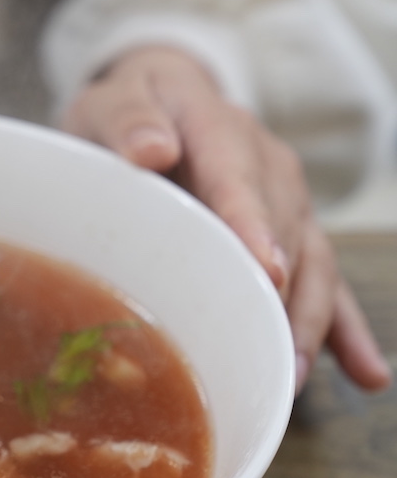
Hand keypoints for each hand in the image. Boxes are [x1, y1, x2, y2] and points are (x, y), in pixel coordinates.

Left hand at [61, 45, 392, 393]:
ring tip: (291, 379)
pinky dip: (343, 327)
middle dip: (277, 294)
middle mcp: (267, 165)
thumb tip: (152, 148)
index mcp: (219, 128)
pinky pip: (324, 280)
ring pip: (312, 264)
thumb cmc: (130, 108)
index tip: (265, 271)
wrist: (162, 98)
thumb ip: (129, 120)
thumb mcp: (113, 103)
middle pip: (283, 233)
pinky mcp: (292, 230)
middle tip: (261, 356)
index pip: (238, 178)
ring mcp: (287, 201)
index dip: (252, 226)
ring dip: (305, 323)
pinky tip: (365, 373)